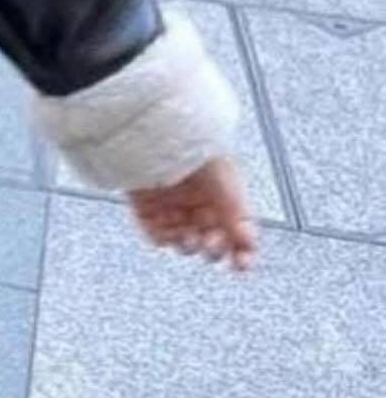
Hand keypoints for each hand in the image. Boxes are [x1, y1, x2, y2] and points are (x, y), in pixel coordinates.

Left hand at [127, 154, 257, 271]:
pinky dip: (165, 239)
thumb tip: (250, 244)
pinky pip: (157, 236)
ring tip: (191, 237)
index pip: (236, 232)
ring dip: (191, 246)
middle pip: (211, 242)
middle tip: (212, 242)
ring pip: (186, 243)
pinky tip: (170, 231)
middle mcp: (197, 203)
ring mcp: (171, 207)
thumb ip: (241, 216)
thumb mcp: (228, 181)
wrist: (159, 134)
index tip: (241, 264)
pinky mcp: (146, 209)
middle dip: (215, 248)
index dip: (241, 252)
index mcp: (222, 195)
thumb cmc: (198, 150)